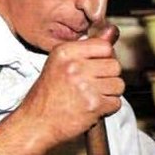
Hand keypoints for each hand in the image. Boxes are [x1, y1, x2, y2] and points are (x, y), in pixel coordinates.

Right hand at [17, 30, 123, 148]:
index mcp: (66, 52)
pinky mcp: (93, 105)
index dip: (106, 58)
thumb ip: (86, 49)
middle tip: (94, 86)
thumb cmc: (47, 95)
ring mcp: (85, 86)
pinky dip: (108, 108)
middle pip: (115, 66)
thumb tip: (112, 32)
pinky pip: (116, 102)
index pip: (105, 46)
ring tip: (93, 97)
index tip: (97, 68)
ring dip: (110, 94)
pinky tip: (93, 108)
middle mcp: (75, 66)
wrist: (36, 122)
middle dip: (109, 77)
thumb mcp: (60, 64)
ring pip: (118, 85)